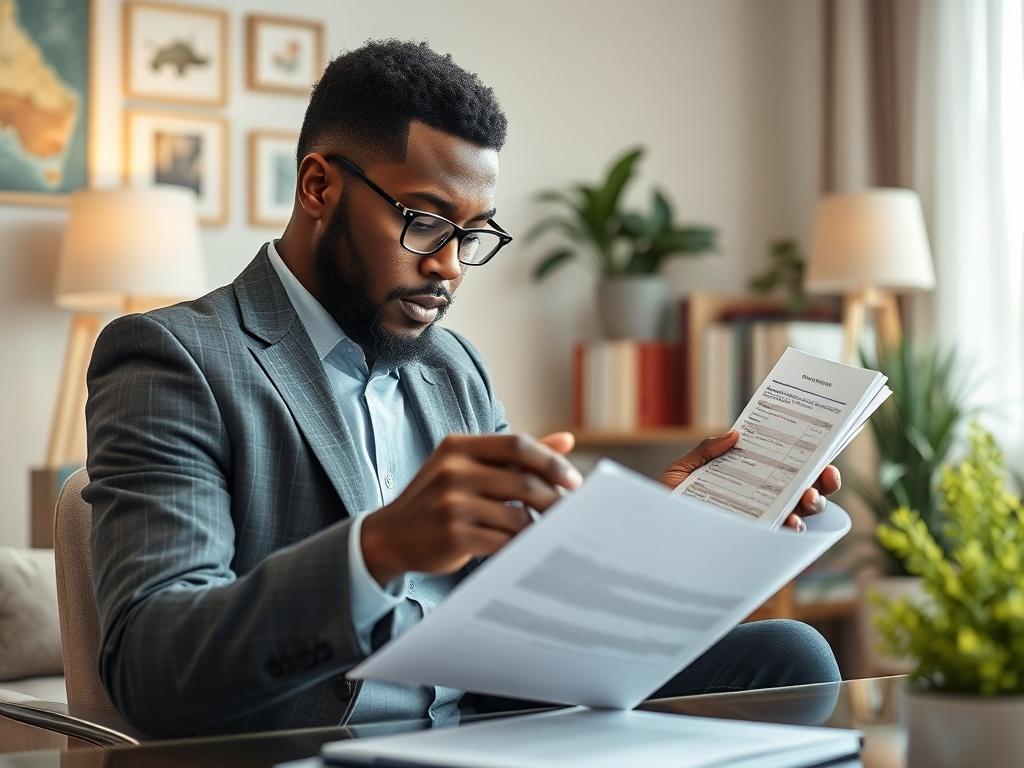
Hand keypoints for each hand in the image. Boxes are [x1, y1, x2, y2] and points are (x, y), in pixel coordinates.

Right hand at [360, 432, 579, 584]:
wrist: (390, 536)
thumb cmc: (439, 499)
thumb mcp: (468, 467)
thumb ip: (515, 456)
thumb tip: (567, 439)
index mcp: (459, 447)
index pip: (517, 445)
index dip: (551, 462)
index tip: (574, 481)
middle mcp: (453, 471)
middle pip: (523, 482)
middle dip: (555, 500)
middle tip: (572, 514)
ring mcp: (451, 504)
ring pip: (518, 516)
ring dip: (540, 527)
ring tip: (550, 533)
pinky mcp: (452, 535)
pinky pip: (503, 542)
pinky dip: (521, 546)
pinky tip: (527, 548)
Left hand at [659, 430, 841, 530]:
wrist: (647, 532)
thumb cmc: (663, 502)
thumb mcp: (682, 471)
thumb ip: (707, 452)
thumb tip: (734, 434)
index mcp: (748, 483)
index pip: (785, 471)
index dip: (810, 462)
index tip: (823, 453)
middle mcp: (758, 506)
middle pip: (802, 494)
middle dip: (822, 484)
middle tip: (825, 475)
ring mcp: (757, 527)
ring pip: (799, 517)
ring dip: (811, 507)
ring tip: (809, 498)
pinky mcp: (750, 545)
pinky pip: (780, 540)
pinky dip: (790, 531)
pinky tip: (791, 522)